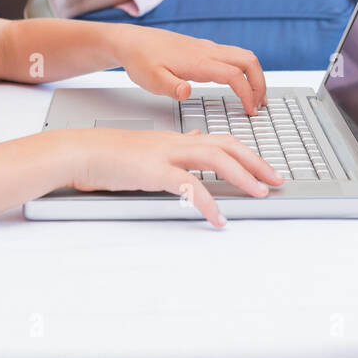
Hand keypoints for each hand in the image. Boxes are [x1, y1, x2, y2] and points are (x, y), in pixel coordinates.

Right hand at [64, 127, 284, 226]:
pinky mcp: (154, 171)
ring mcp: (166, 155)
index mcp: (176, 139)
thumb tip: (193, 140)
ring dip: (242, 177)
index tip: (266, 168)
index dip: (248, 153)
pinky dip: (208, 202)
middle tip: (277, 180)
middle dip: (256, 162)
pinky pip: (189, 186)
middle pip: (227, 146)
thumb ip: (173, 146)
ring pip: (215, 159)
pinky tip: (218, 218)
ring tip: (259, 194)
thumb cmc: (109, 155)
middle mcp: (176, 142)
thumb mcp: (148, 148)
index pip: (221, 140)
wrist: (81, 152)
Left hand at [116, 25, 267, 115]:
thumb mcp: (150, 80)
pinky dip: (244, 71)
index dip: (247, 94)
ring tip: (256, 98)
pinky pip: (233, 56)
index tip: (251, 111)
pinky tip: (239, 84)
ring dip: (255, 76)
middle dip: (260, 83)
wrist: (132, 41)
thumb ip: (170, 87)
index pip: (234, 75)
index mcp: (198, 61)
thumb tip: (187, 92)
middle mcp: (207, 51)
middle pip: (248, 60)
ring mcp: (207, 48)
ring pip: (243, 56)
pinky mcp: (204, 49)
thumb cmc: (140, 60)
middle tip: (260, 105)